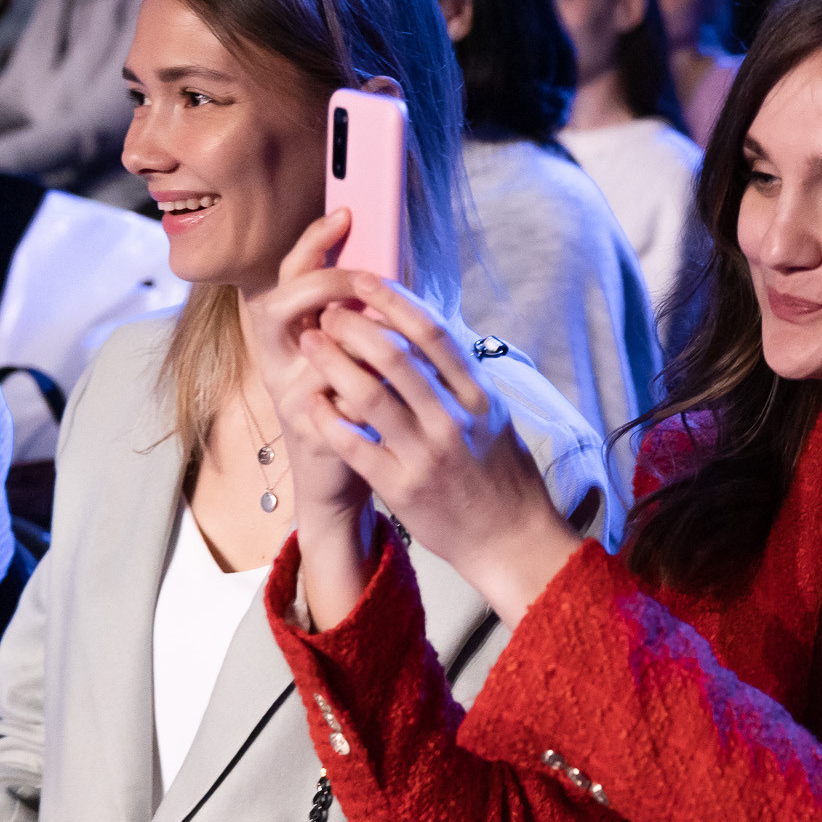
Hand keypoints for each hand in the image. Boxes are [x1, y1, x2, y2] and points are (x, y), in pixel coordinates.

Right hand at [252, 211, 376, 531]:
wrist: (339, 481)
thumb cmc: (355, 409)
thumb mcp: (352, 354)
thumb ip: (360, 316)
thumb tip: (395, 266)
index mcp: (288, 335)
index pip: (288, 274)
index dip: (312, 242)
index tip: (344, 213)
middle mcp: (279, 361)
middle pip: (282, 302)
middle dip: (329, 283)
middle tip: (367, 280)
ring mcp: (291, 397)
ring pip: (320, 349)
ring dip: (363, 341)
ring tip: (396, 342)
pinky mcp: (315, 431)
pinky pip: (347, 397)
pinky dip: (379, 389)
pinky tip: (403, 390)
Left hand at [288, 272, 580, 625]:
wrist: (511, 540)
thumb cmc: (501, 477)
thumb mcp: (496, 419)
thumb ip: (464, 381)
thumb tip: (432, 337)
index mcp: (479, 397)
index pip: (433, 333)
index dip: (394, 301)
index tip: (365, 280)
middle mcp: (454, 420)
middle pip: (396, 356)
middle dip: (354, 324)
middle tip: (327, 309)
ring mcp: (426, 454)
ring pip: (368, 394)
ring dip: (332, 362)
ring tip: (310, 343)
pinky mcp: (401, 487)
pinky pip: (354, 444)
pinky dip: (329, 418)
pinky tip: (312, 400)